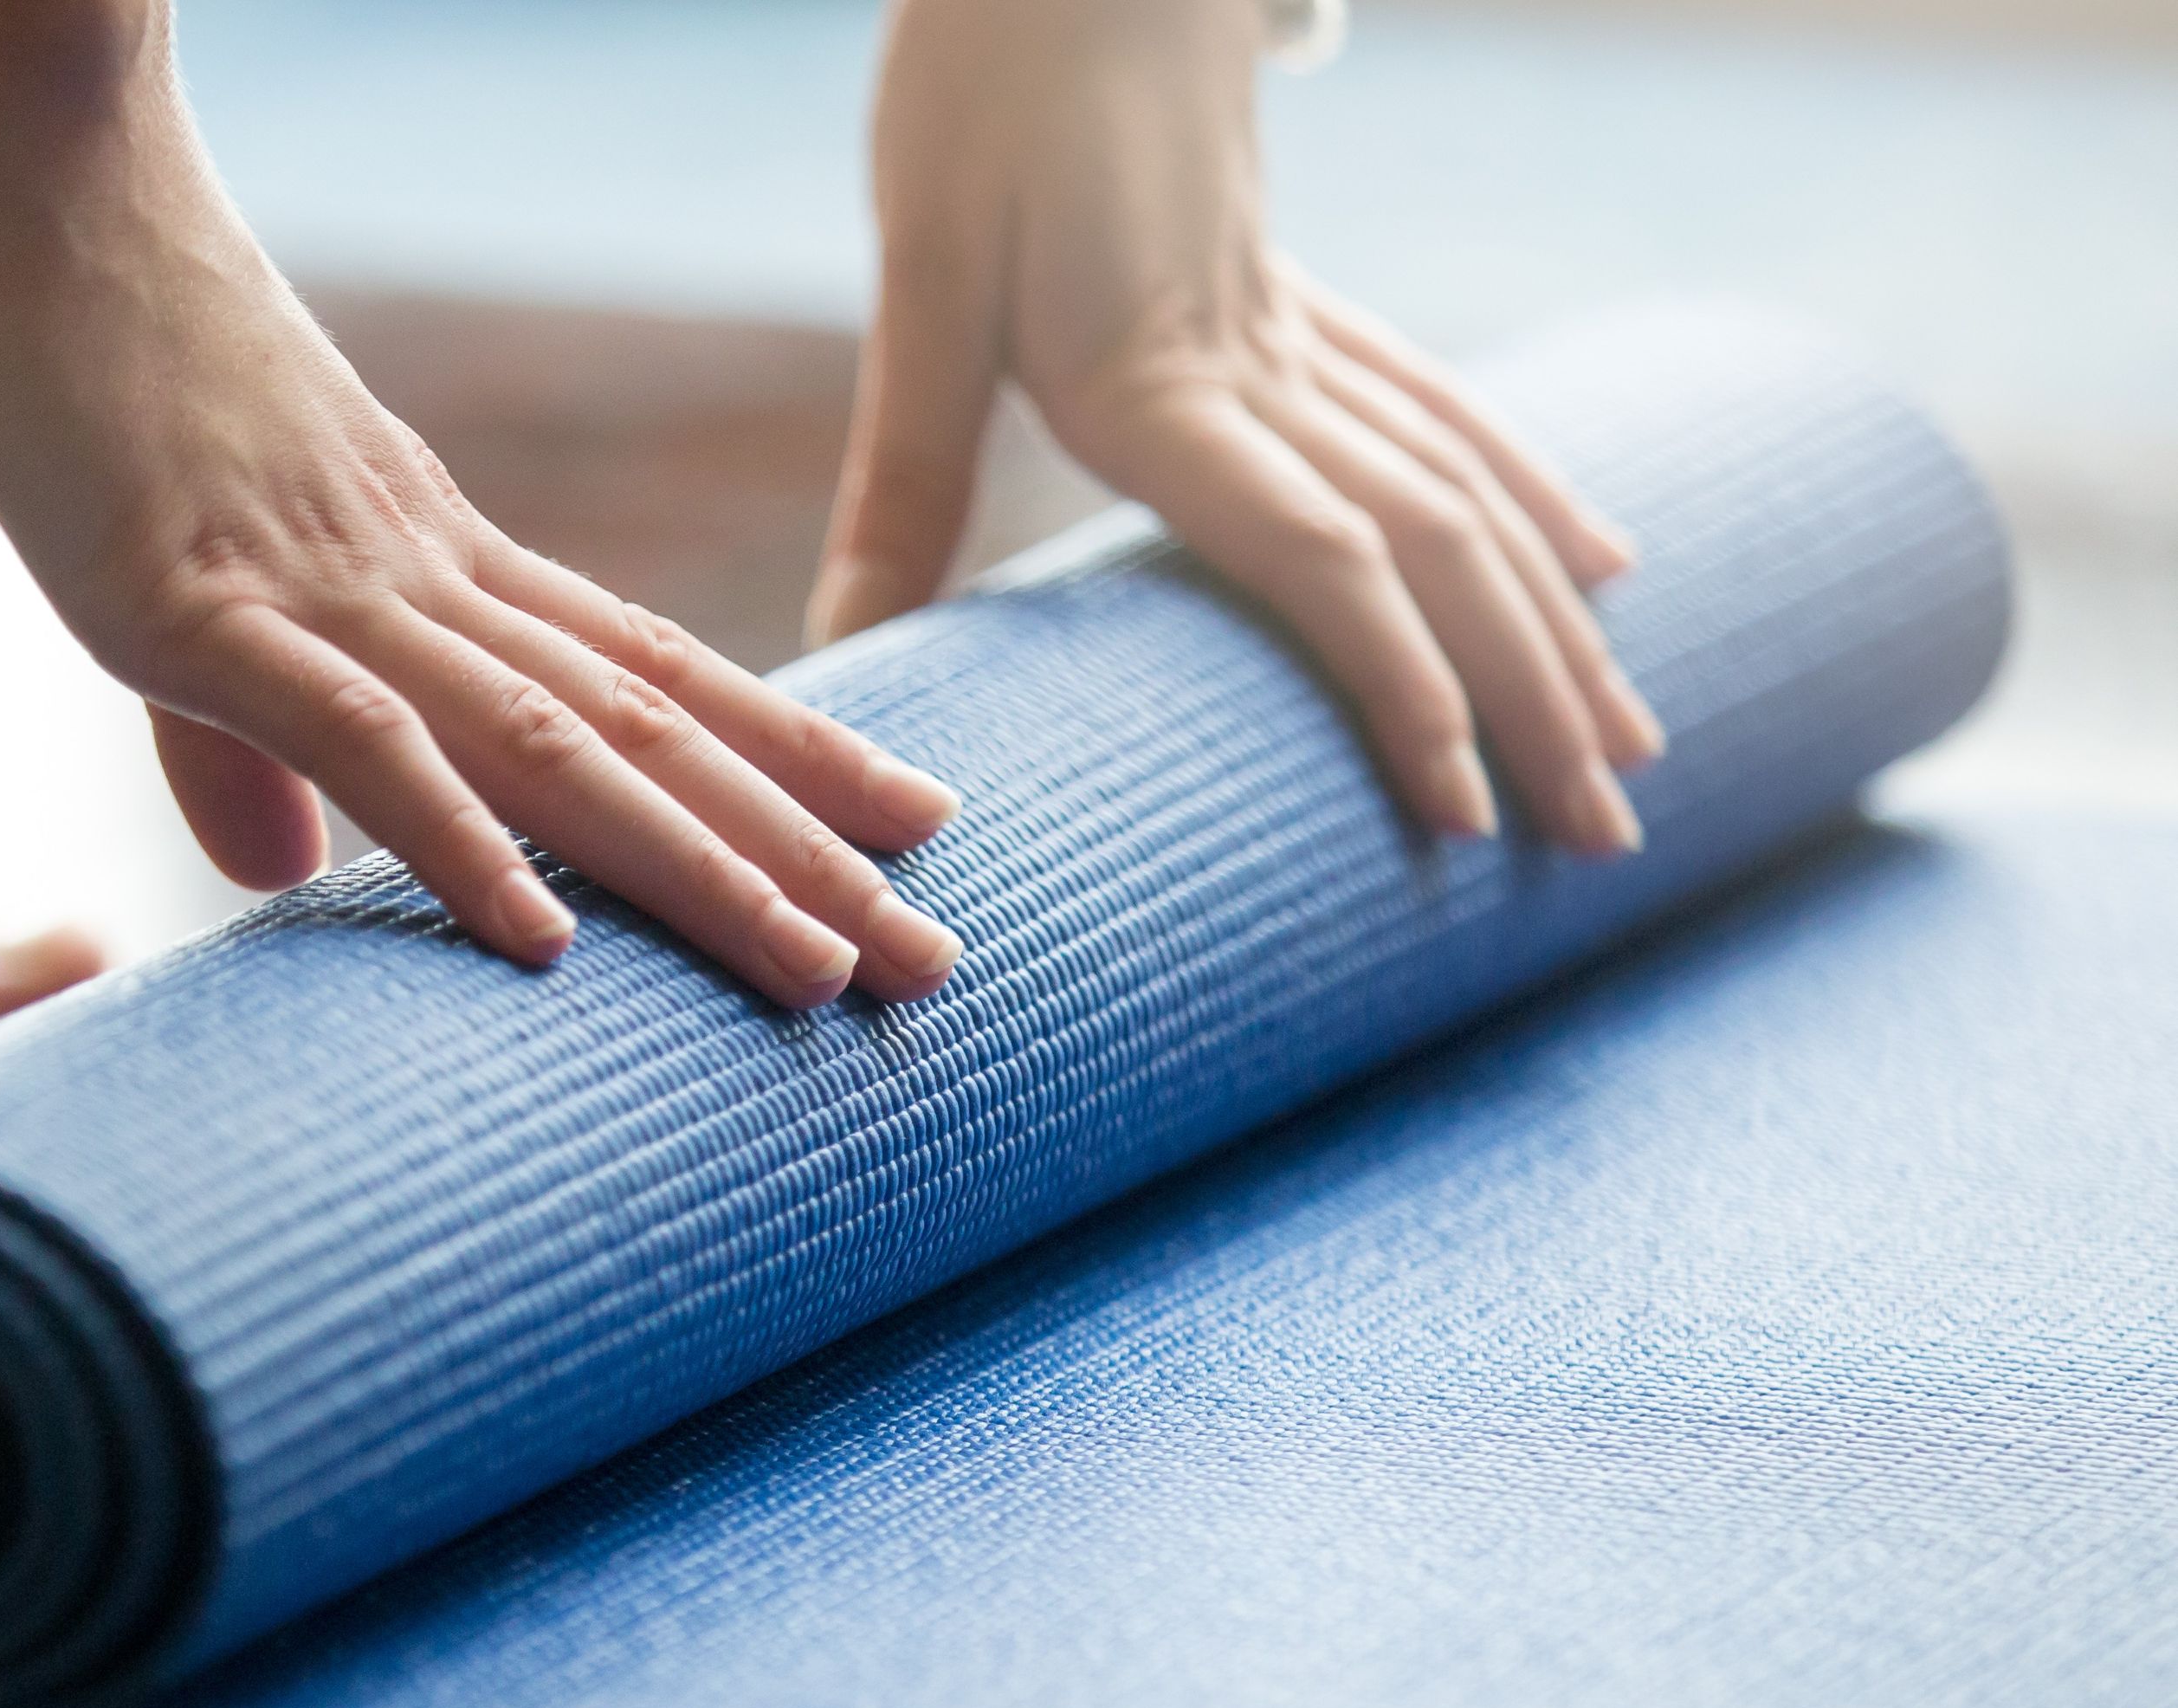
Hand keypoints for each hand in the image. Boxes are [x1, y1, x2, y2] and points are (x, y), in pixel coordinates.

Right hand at [0, 0, 962, 1009]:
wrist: (31, 166)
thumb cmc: (89, 350)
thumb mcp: (171, 577)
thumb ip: (237, 740)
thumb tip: (285, 876)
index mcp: (426, 552)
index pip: (645, 667)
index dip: (782, 755)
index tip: (908, 830)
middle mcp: (416, 569)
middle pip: (647, 727)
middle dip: (797, 853)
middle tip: (934, 965)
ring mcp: (321, 584)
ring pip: (555, 743)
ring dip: (693, 866)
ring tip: (825, 971)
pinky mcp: (199, 601)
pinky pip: (358, 735)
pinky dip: (457, 840)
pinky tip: (541, 943)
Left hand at [811, 0, 1664, 854]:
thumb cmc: (986, 96)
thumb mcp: (925, 283)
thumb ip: (909, 472)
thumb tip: (842, 644)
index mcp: (1165, 382)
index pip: (1323, 556)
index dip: (1403, 688)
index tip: (1465, 815)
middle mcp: (1266, 367)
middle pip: (1437, 552)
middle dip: (1531, 704)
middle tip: (1607, 843)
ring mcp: (1308, 334)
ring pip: (1471, 494)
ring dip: (1558, 631)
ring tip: (1633, 750)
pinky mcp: (1308, 303)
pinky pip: (1454, 417)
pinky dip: (1537, 499)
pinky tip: (1603, 569)